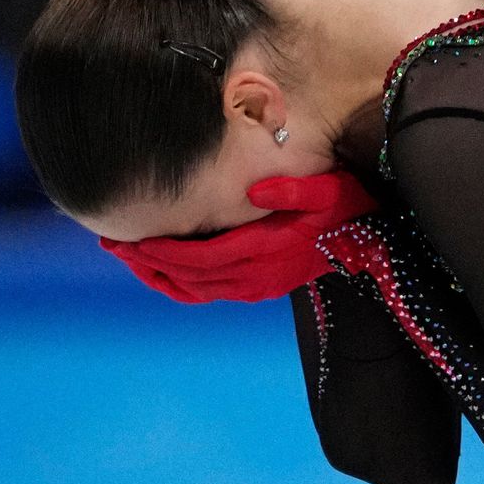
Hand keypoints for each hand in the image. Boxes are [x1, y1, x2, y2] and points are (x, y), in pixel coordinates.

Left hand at [99, 169, 380, 302]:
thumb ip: (292, 190)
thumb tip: (253, 193)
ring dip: (159, 276)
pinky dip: (180, 287)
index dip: (162, 250)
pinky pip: (209, 294)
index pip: (201, 255)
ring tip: (129, 258)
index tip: (130, 237)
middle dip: (148, 261)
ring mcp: (258, 287)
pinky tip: (162, 273)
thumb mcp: (327, 189)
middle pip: (190, 275)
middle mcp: (258, 276)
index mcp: (268, 250)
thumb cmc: (346, 205)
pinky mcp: (260, 290)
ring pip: (195, 290)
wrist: (369, 237)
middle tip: (114, 244)